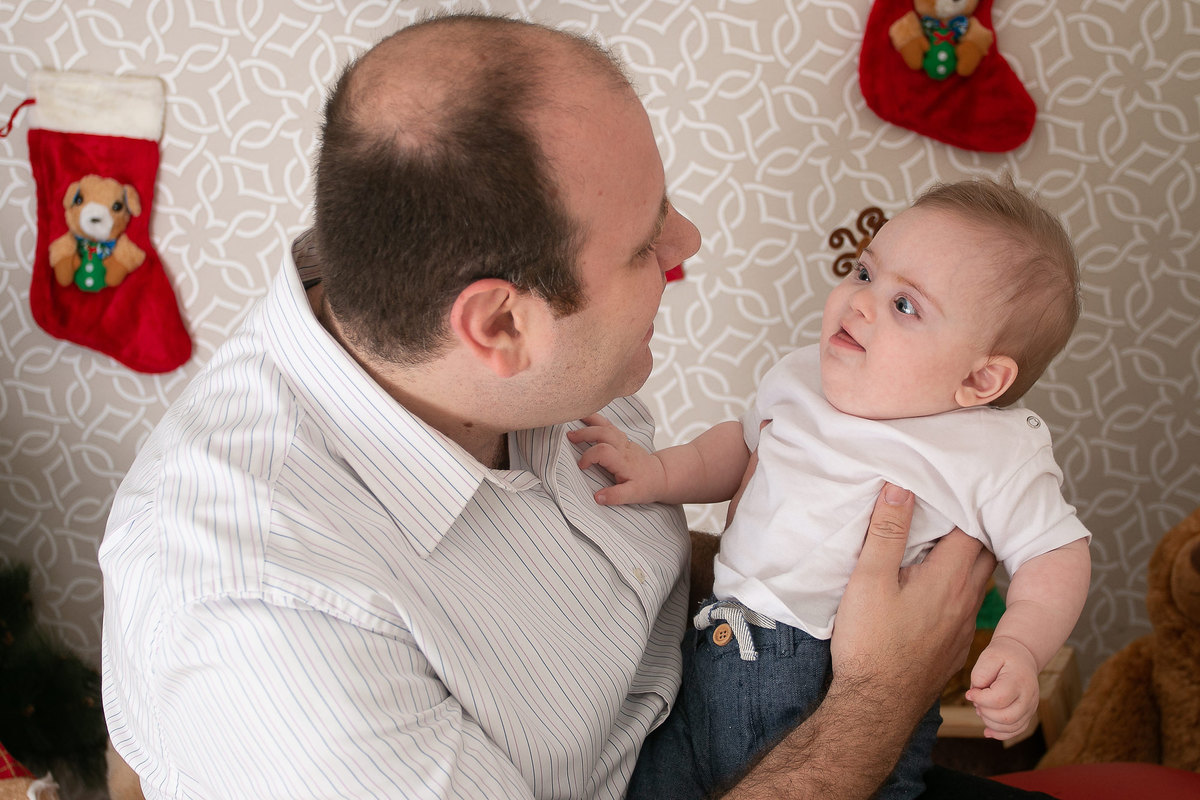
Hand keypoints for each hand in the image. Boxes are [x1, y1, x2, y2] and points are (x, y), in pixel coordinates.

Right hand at [567, 414, 666, 504]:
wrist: (660, 475)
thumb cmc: (646, 485)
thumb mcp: (633, 495)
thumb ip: (616, 496)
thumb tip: (597, 497)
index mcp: (623, 461)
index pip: (603, 451)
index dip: (589, 456)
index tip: (581, 466)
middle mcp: (623, 447)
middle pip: (603, 433)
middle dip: (585, 433)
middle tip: (569, 436)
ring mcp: (623, 441)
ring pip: (607, 425)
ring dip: (590, 420)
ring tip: (575, 416)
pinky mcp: (622, 439)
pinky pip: (609, 425)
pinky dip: (597, 419)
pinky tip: (586, 416)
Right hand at [833, 484, 995, 715]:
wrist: (877, 707)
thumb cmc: (870, 642)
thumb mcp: (869, 579)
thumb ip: (887, 532)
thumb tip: (901, 487)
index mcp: (949, 578)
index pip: (972, 528)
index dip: (964, 504)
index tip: (948, 488)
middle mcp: (966, 600)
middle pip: (984, 552)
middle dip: (973, 527)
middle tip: (951, 507)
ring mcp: (963, 626)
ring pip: (980, 580)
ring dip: (970, 558)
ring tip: (946, 541)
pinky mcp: (954, 646)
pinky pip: (968, 606)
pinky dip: (961, 586)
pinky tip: (938, 588)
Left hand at [966, 636, 1039, 739]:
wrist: (1021, 657)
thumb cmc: (1003, 656)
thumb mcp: (989, 656)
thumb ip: (980, 675)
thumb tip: (975, 696)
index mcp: (1019, 680)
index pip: (999, 699)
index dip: (980, 699)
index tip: (969, 693)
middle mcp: (1028, 696)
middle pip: (1006, 717)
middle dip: (985, 712)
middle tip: (976, 701)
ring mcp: (1030, 707)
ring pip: (1011, 726)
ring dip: (990, 723)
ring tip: (982, 708)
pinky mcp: (1028, 714)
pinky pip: (1016, 730)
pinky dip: (1000, 733)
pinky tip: (987, 730)